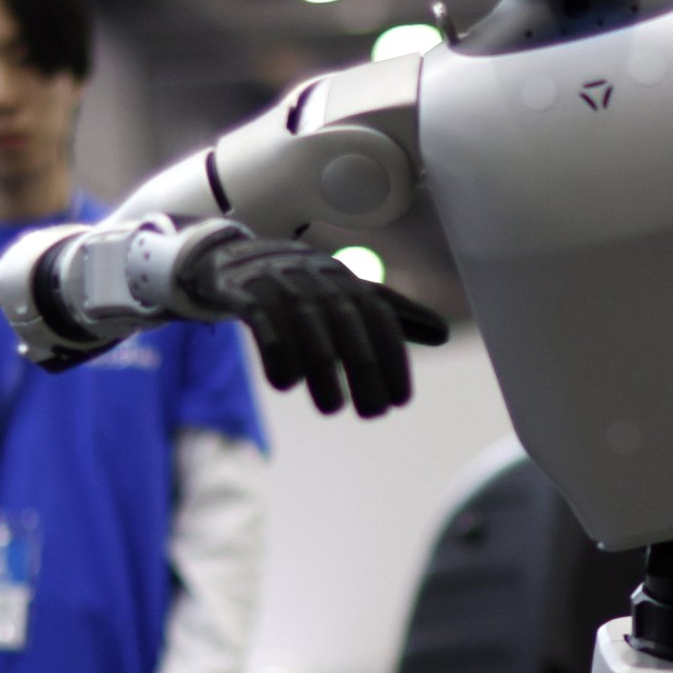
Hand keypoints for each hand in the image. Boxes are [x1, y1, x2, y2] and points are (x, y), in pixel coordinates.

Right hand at [184, 234, 449, 417]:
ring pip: (306, 323)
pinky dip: (277, 350)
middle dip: (363, 368)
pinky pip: (263, 320)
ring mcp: (279, 280)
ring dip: (322, 369)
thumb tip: (444, 333)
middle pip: (345, 321)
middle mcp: (316, 276)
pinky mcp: (244, 290)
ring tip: (331, 408)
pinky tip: (287, 384)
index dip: (393, 356)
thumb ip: (391, 313)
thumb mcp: (347, 294)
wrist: (228, 257)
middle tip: (373, 414)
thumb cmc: (301, 286)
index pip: (378, 315)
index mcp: (346, 279)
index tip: (401, 400)